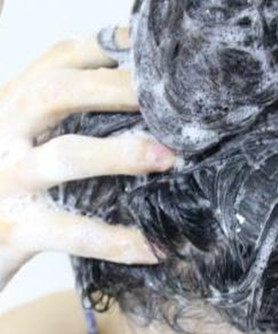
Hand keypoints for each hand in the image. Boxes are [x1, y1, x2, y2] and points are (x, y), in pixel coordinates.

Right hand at [0, 29, 175, 289]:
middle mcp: (4, 134)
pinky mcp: (16, 229)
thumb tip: (147, 105)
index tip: (151, 53)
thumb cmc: (8, 185)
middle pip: (58, 93)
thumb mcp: (23, 137)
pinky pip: (73, 233)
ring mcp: (7, 181)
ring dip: (122, 155)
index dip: (106, 49)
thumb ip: (65, 117)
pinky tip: (152, 248)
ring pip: (66, 156)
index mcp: (13, 105)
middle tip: (167, 101)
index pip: (59, 62)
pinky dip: (116, 241)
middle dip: (117, 90)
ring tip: (169, 159)